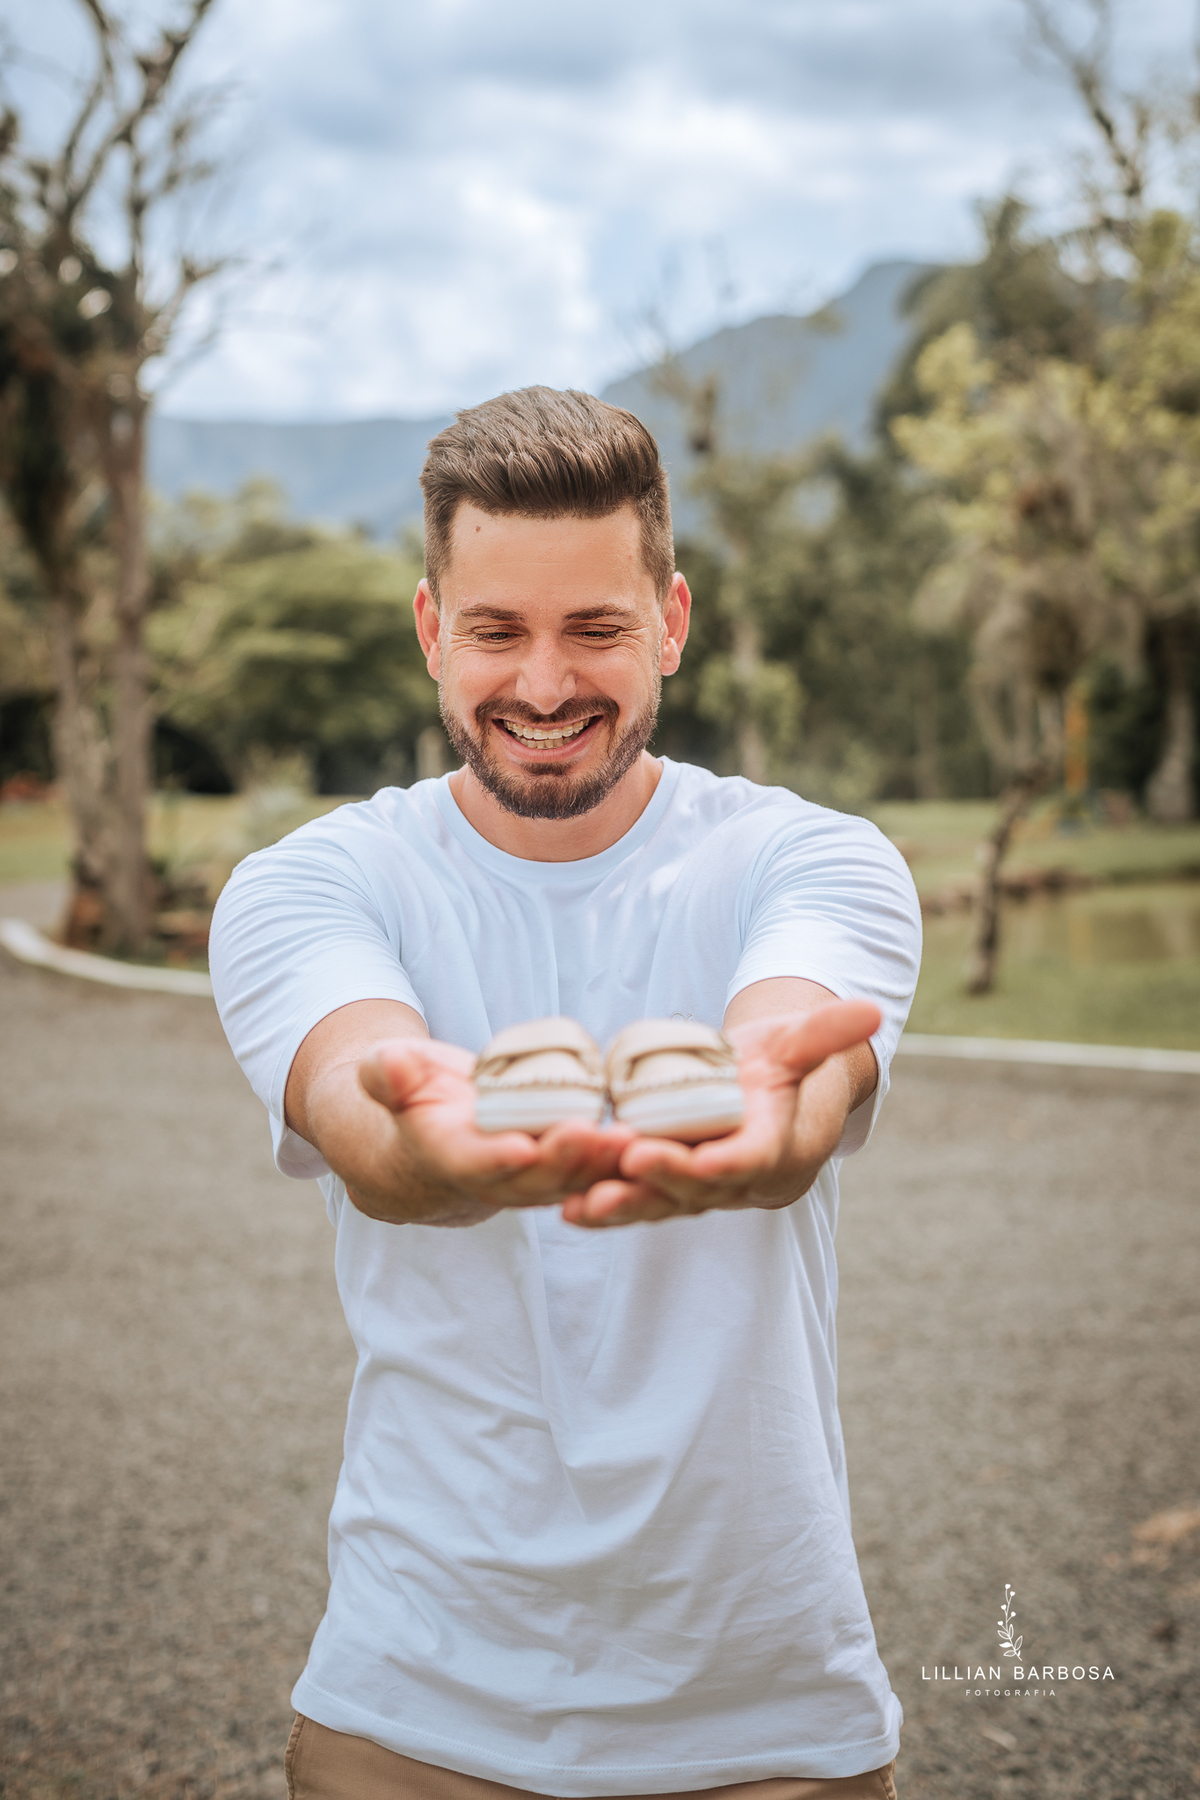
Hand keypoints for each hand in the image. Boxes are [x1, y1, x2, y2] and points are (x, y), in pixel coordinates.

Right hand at [355, 1037, 634, 1224]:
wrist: (437, 1130)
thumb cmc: (414, 1094)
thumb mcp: (390, 1077)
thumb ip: (388, 1073)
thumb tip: (386, 1060)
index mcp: (453, 1157)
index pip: (474, 1164)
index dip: (496, 1158)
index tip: (519, 1147)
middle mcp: (498, 1178)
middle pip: (534, 1178)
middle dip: (564, 1160)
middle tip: (593, 1135)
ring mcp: (536, 1178)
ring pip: (574, 1178)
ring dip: (603, 1164)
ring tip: (631, 1138)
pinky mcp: (567, 1166)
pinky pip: (599, 1168)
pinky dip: (624, 1159)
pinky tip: (656, 1138)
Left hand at [559, 1000, 880, 1228]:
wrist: (769, 1098)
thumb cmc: (783, 1066)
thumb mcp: (801, 1042)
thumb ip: (828, 1032)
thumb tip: (874, 1009)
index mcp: (778, 1150)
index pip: (745, 1163)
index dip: (711, 1164)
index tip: (673, 1155)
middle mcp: (744, 1184)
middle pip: (698, 1192)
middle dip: (656, 1183)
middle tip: (616, 1166)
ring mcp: (707, 1195)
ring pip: (663, 1206)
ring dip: (622, 1207)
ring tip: (579, 1204)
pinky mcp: (674, 1195)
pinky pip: (640, 1205)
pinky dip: (606, 1210)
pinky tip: (568, 1209)